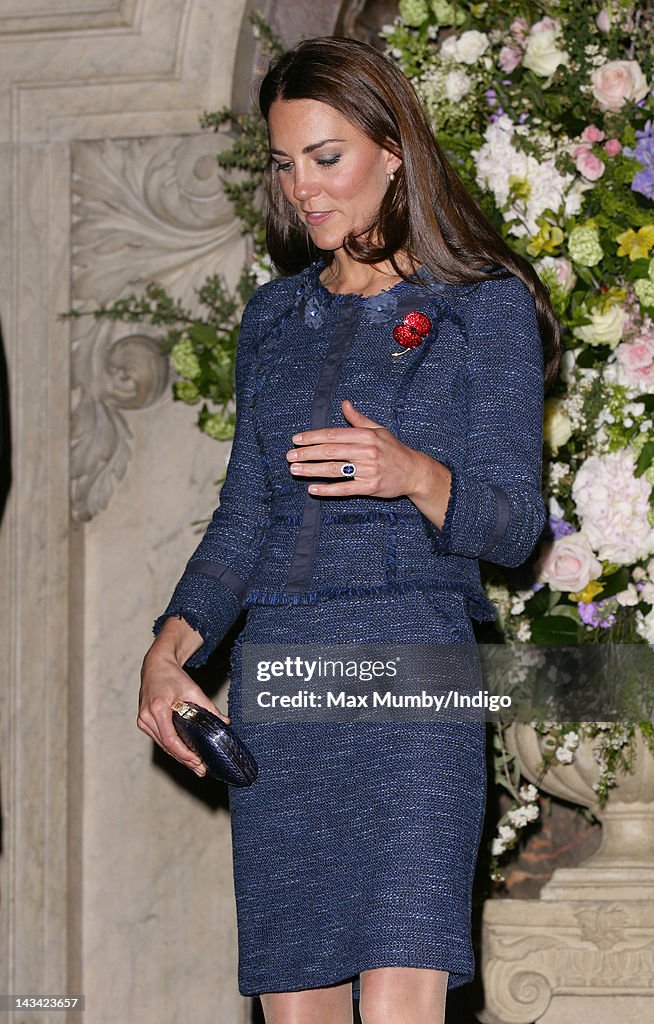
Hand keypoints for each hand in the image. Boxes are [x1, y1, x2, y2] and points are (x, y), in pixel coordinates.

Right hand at [137, 641, 230, 777]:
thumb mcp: (192, 689)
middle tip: (200, 770)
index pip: (170, 739)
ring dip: (178, 756)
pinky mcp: (144, 722)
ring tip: (195, 766)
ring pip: (162, 745)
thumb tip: (224, 722)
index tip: (197, 761)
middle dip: (184, 759)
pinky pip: (159, 739)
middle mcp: (146, 716)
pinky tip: (184, 755)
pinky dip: (172, 748)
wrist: (155, 666)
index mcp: (157, 708)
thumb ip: (208, 707)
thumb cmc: (172, 676)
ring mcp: (143, 720)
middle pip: (166, 746)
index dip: (184, 754)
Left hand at [285, 399, 432, 499]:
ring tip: (295, 469)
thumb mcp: (378, 430)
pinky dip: (327, 490)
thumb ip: (358, 419)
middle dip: (307, 453)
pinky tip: (312, 489)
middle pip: (330, 452)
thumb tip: (344, 403)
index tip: (296, 439)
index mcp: (366, 436)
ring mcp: (368, 470)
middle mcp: (366, 452)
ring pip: (334, 470)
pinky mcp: (370, 487)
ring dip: (312, 470)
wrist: (414, 471)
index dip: (313, 437)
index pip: (333, 435)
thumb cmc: (393, 449)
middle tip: (289, 455)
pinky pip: (345, 489)